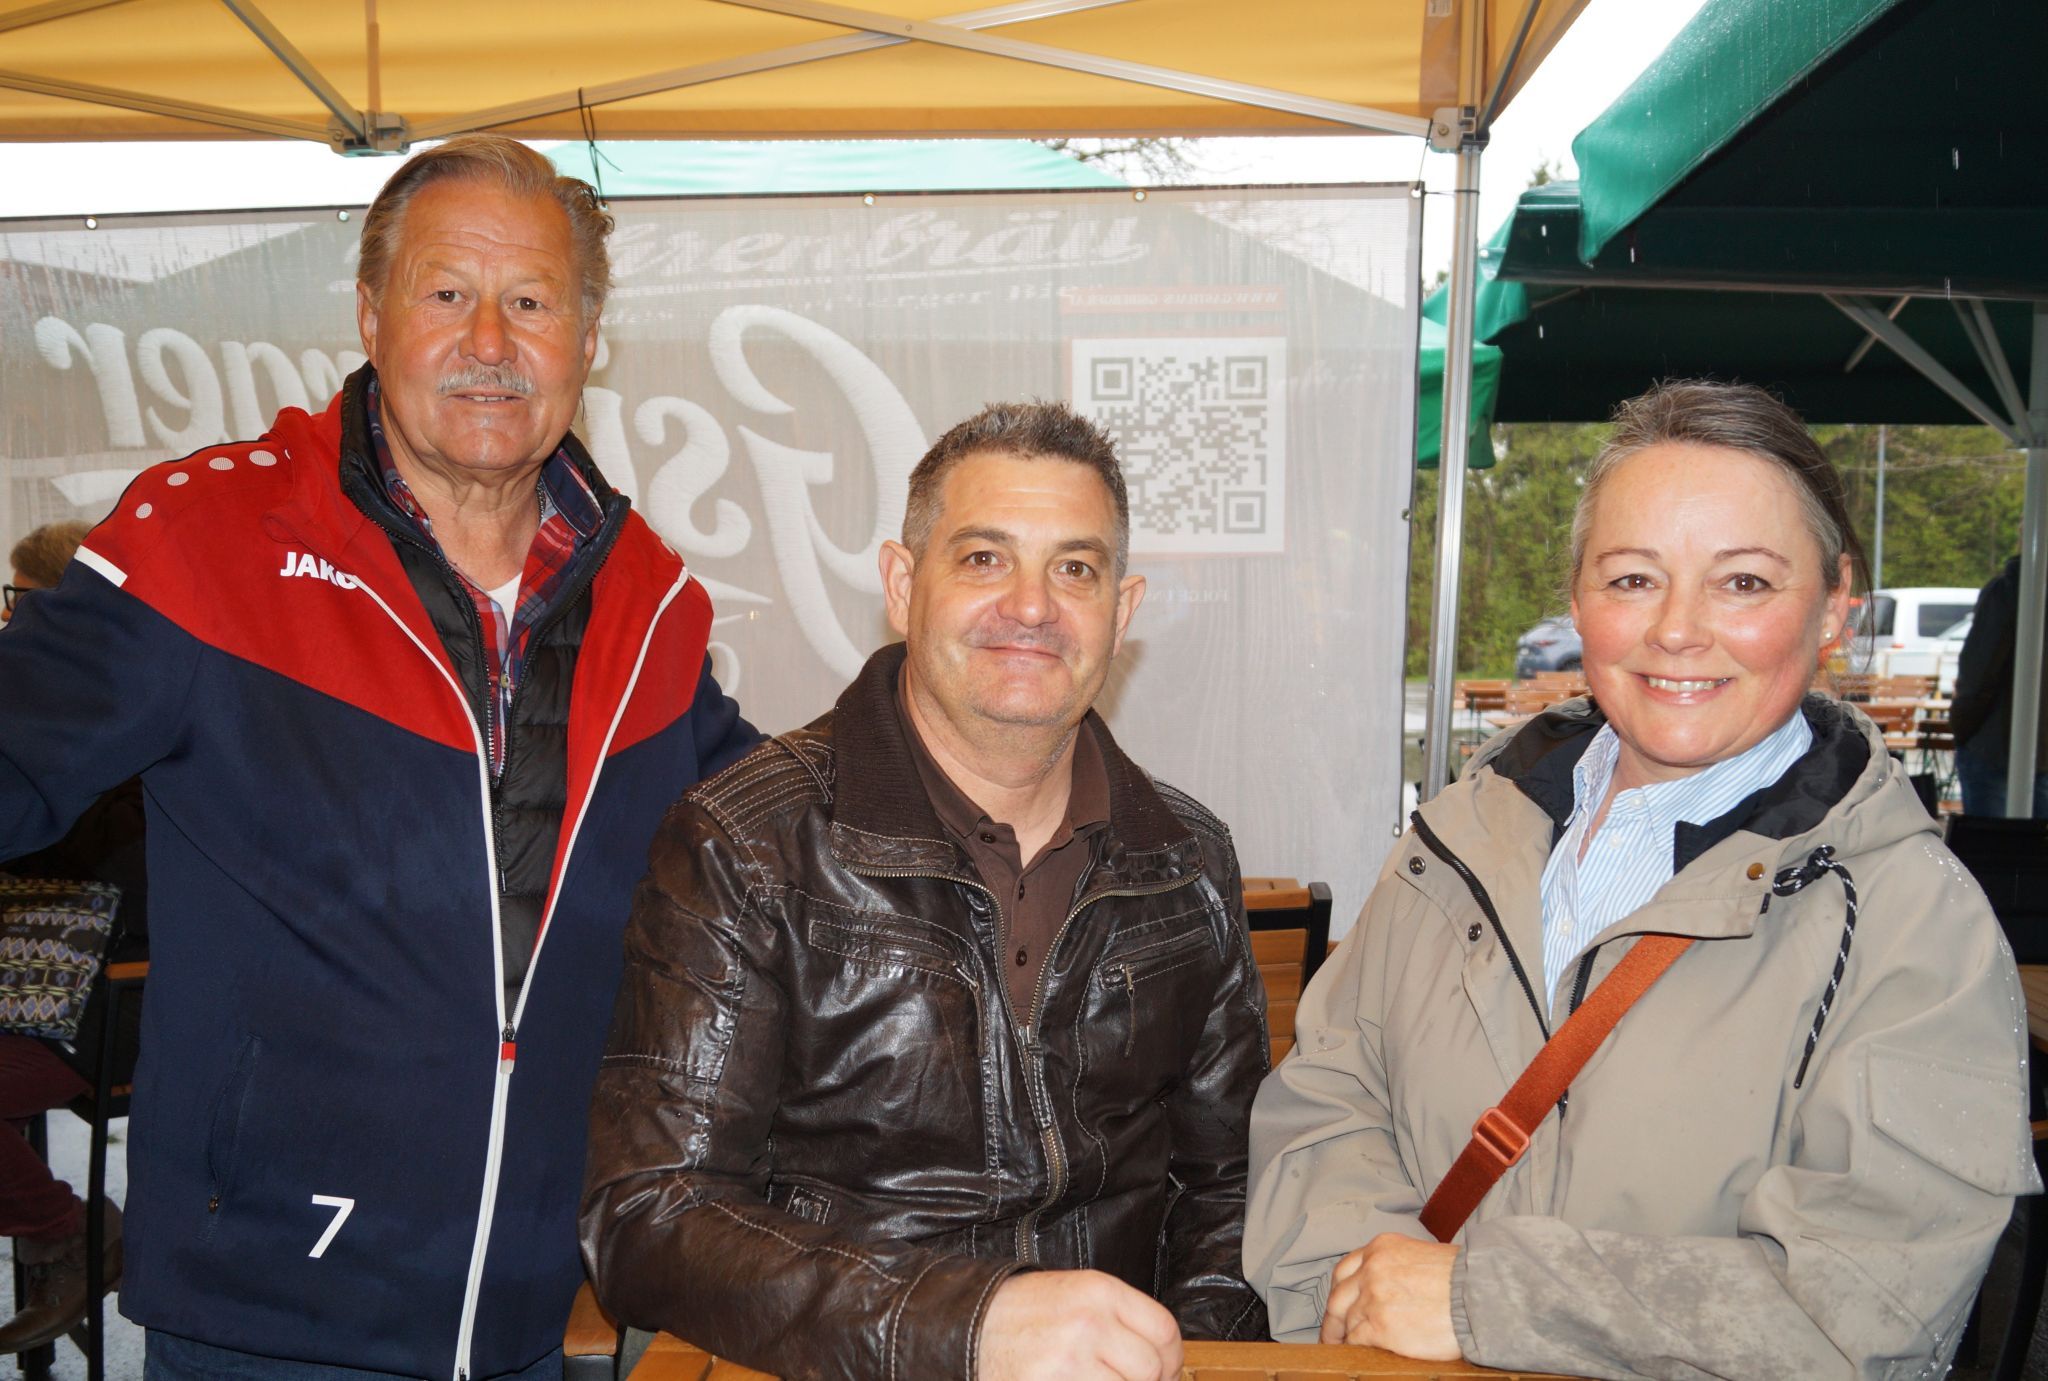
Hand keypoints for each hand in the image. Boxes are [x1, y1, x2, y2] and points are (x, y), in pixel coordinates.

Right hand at [979, 1269, 1182, 1380]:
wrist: (970, 1326)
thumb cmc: (1025, 1313)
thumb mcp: (1076, 1294)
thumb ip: (1120, 1319)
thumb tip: (1163, 1360)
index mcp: (1100, 1291)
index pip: (1164, 1330)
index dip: (1171, 1358)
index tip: (1164, 1370)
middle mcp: (1089, 1323)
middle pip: (1151, 1367)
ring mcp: (1071, 1360)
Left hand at [1319, 1234, 1460, 1360]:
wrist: (1480, 1295)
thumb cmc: (1463, 1279)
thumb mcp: (1423, 1257)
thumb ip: (1398, 1267)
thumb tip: (1390, 1289)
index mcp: (1381, 1248)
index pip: (1346, 1270)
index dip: (1340, 1293)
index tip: (1338, 1307)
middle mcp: (1372, 1269)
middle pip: (1338, 1298)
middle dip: (1332, 1320)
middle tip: (1331, 1336)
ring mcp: (1373, 1298)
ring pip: (1347, 1321)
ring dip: (1345, 1338)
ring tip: (1346, 1350)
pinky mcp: (1380, 1327)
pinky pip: (1356, 1340)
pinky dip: (1354, 1349)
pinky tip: (1359, 1355)